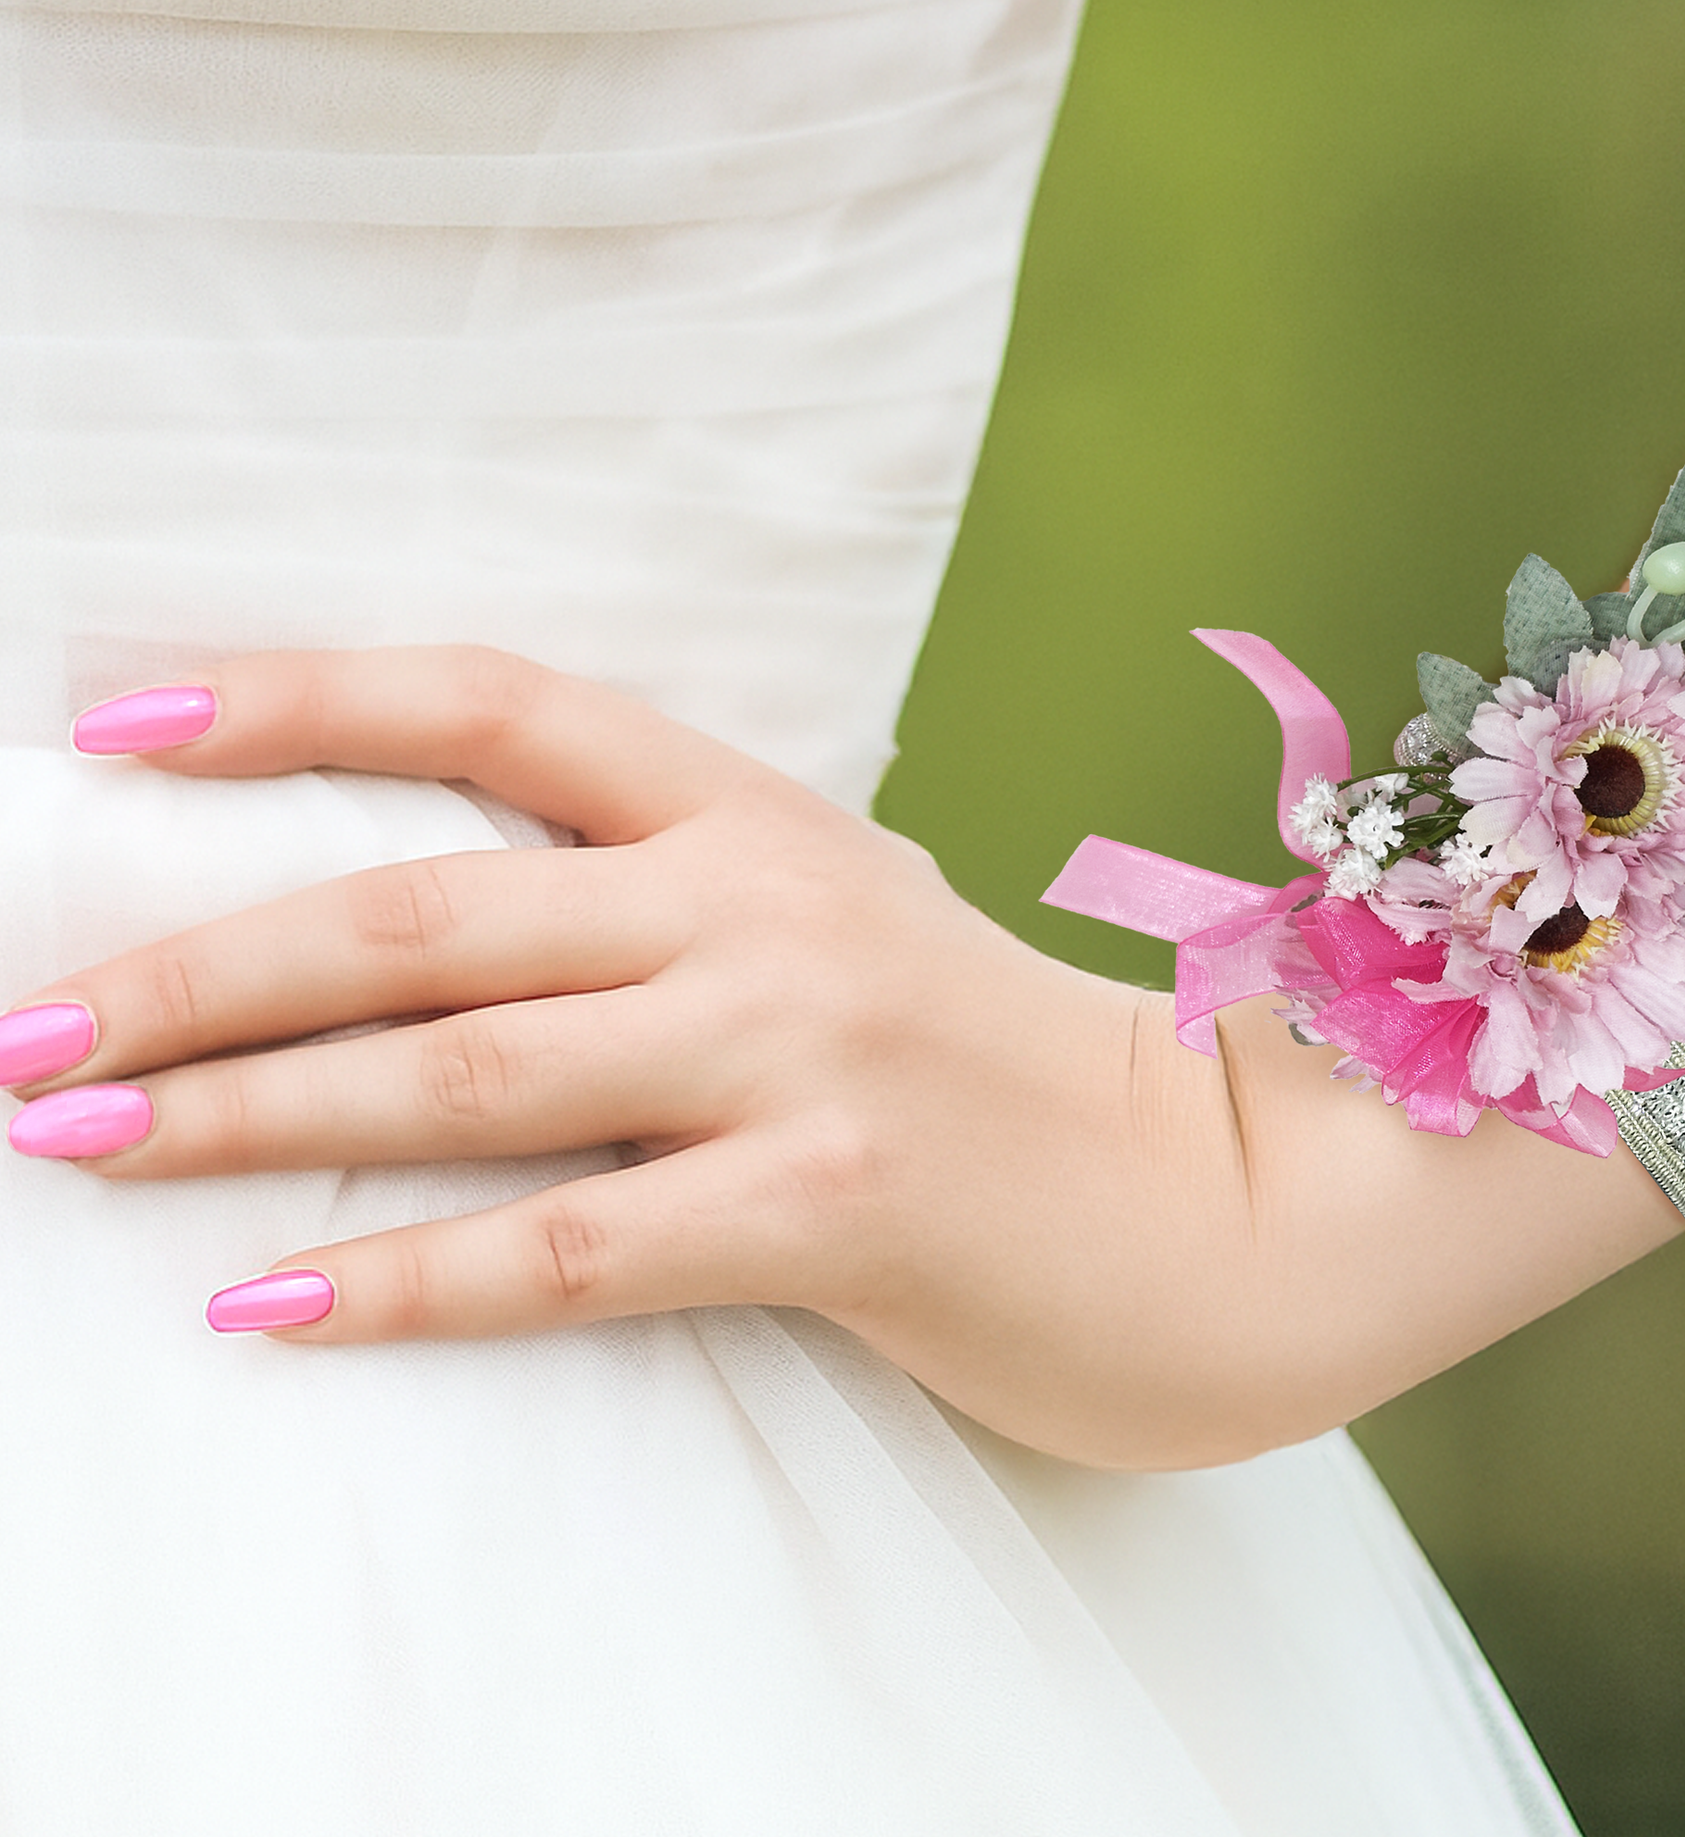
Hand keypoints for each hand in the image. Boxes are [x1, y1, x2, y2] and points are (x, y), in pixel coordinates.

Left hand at [4, 648, 1672, 1468]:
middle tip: (22, 1032)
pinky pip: (572, 1247)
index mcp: (762, 819)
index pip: (500, 705)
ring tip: (79, 1145)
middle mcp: (767, 906)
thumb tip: (436, 954)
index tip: (113, 723)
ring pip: (472, 1066)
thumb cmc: (1008, 1082)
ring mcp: (805, 1050)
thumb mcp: (842, 943)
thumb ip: (672, 918)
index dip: (302, 698)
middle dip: (196, 965)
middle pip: (429, 904)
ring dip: (249, 1110)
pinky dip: (404, 1282)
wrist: (1237, 1201)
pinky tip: (266, 1311)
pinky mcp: (838, 1204)